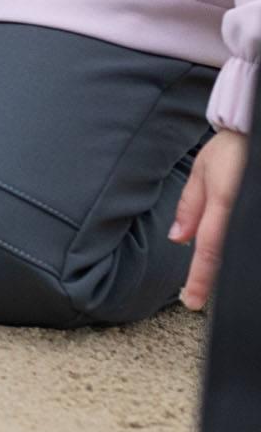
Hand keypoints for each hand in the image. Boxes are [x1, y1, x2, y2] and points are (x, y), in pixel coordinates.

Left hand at [174, 127, 248, 309]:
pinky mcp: (260, 215)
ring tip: (221, 286)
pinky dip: (244, 252)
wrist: (255, 130)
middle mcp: (244, 214)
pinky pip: (251, 240)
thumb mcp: (204, 172)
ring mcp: (254, 216)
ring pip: (243, 252)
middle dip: (219, 281)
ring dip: (233, 267)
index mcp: (224, 204)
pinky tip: (237, 259)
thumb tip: (178, 239)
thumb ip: (192, 207)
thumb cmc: (232, 149)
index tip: (191, 302)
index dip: (201, 280)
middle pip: (231, 258)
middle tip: (202, 298)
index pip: (210, 250)